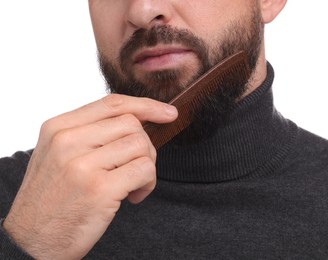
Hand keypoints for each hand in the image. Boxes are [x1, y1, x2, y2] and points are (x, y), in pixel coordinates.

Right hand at [3, 94, 177, 258]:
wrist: (32, 240)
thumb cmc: (51, 198)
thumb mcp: (59, 155)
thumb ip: (91, 134)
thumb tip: (138, 120)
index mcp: (58, 128)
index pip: (112, 103)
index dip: (146, 105)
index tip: (167, 113)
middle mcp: (68, 141)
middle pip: (132, 124)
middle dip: (145, 146)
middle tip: (136, 168)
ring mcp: (83, 165)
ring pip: (141, 146)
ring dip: (147, 167)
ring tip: (133, 186)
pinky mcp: (100, 189)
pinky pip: (145, 170)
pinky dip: (148, 184)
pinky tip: (134, 197)